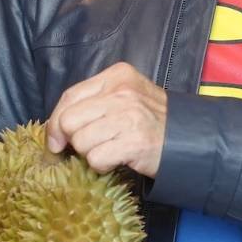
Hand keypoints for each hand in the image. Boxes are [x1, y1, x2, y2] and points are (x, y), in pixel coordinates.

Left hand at [44, 61, 166, 178]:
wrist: (187, 139)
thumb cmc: (150, 120)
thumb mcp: (124, 98)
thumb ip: (92, 104)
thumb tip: (55, 132)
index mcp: (117, 76)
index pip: (69, 97)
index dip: (55, 122)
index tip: (55, 140)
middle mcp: (122, 92)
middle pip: (69, 121)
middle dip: (73, 140)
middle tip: (89, 147)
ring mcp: (129, 116)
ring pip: (81, 142)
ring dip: (91, 154)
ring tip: (111, 149)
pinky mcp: (134, 142)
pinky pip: (96, 159)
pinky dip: (103, 165)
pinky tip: (118, 158)